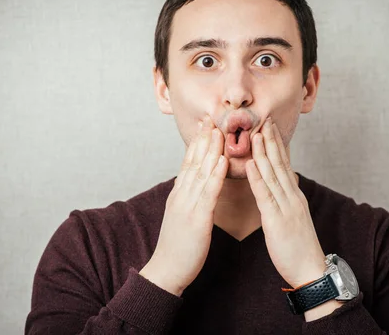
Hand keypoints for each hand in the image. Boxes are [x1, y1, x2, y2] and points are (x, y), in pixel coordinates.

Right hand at [140, 116, 227, 295]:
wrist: (165, 271)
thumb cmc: (177, 247)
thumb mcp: (180, 216)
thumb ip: (186, 198)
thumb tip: (192, 185)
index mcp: (179, 195)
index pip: (188, 162)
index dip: (197, 142)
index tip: (205, 125)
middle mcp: (182, 195)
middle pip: (193, 161)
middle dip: (203, 138)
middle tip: (211, 117)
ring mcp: (187, 205)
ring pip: (200, 172)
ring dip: (210, 150)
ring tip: (219, 130)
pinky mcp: (196, 219)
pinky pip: (207, 193)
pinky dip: (215, 175)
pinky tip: (222, 161)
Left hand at [246, 118, 326, 288]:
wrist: (311, 270)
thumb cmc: (300, 247)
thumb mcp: (294, 217)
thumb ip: (289, 199)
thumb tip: (287, 184)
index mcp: (294, 196)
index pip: (285, 164)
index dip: (277, 145)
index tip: (269, 127)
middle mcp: (292, 196)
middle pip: (280, 163)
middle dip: (271, 140)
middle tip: (264, 119)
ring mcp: (286, 206)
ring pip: (273, 174)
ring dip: (263, 152)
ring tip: (255, 134)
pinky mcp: (277, 220)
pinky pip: (266, 195)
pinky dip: (257, 178)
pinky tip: (250, 164)